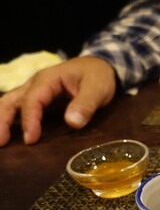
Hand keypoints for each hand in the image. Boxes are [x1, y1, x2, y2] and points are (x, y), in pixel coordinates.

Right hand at [0, 56, 115, 146]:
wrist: (100, 66)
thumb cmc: (98, 76)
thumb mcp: (98, 88)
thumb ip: (86, 104)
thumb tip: (72, 122)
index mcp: (48, 80)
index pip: (32, 100)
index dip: (30, 120)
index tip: (30, 139)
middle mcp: (35, 85)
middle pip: (11, 101)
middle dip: (2, 121)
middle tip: (0, 143)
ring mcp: (35, 92)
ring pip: (11, 104)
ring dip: (2, 121)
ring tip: (0, 143)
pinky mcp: (40, 101)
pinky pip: (20, 109)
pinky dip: (12, 121)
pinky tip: (10, 136)